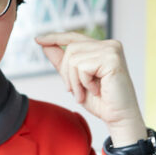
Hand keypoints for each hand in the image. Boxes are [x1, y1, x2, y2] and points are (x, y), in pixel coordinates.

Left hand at [35, 31, 147, 145]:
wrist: (118, 116)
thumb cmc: (100, 101)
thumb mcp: (75, 80)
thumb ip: (62, 63)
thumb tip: (45, 45)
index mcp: (101, 48)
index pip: (74, 38)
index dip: (55, 37)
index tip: (37, 39)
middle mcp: (108, 45)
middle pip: (70, 49)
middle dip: (67, 73)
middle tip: (75, 91)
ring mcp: (112, 50)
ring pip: (74, 59)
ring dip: (75, 81)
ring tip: (86, 93)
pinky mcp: (112, 58)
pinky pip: (82, 67)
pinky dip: (84, 83)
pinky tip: (97, 90)